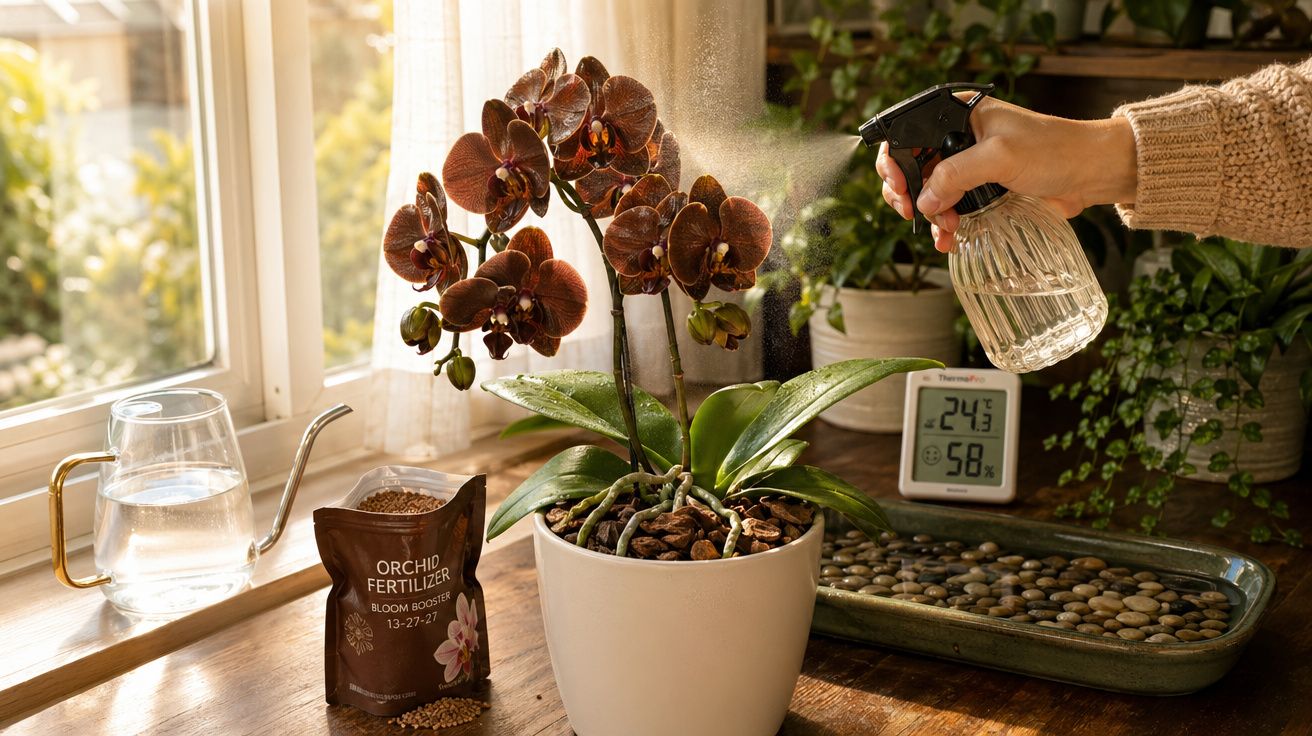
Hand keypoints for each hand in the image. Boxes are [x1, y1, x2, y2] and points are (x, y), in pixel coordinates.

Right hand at [876, 95, 1137, 251]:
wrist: (1092, 173)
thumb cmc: (1054, 150)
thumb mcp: (1000, 157)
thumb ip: (955, 175)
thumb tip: (923, 201)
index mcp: (958, 115)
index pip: (907, 132)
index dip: (894, 160)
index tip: (898, 186)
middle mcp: (959, 139)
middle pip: (912, 166)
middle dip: (908, 193)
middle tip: (911, 212)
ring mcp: (969, 167)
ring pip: (929, 193)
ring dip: (929, 215)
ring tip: (943, 229)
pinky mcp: (981, 191)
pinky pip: (950, 210)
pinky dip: (944, 226)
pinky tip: (947, 239)